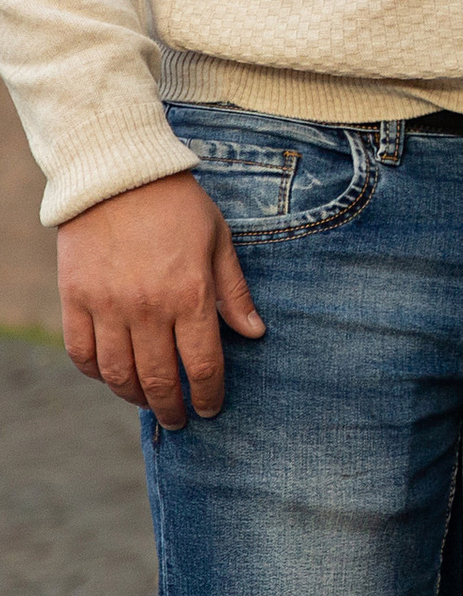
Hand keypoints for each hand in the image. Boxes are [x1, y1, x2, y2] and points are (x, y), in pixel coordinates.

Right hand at [58, 171, 265, 427]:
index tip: (211, 409)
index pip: (203, 363)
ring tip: (149, 401)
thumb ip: (234, 292)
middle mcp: (148, 308)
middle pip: (159, 378)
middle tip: (180, 419)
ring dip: (135, 396)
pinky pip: (82, 354)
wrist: (120, 176)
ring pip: (118, 374)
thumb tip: (254, 334)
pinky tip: (112, 377)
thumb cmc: (179, 206)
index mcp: (190, 294)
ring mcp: (107, 307)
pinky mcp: (75, 301)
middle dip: (172, 406)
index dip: (208, 394)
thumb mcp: (219, 241)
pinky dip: (97, 374)